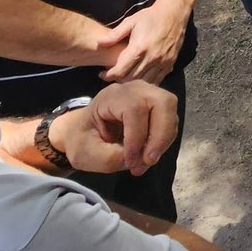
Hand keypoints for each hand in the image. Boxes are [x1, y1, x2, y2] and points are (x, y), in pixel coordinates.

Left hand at [52, 82, 179, 175]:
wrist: (81, 134)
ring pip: (170, 109)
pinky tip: (149, 153)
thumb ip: (111, 158)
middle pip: (162, 101)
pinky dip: (164, 139)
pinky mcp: (155, 105)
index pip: (135, 109)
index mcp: (111, 96)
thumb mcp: (86, 154)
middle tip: (149, 160)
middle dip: (161, 135)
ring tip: (146, 160)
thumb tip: (138, 159)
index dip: (137, 137)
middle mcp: (133, 89)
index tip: (129, 161)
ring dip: (164, 138)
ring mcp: (147, 94)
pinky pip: (170, 119)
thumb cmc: (81, 141)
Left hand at [96, 0, 189, 83]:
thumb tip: (98, 43)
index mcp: (139, 48)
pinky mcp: (169, 64)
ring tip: (124, 78)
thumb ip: (114, 34)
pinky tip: (139, 78)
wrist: (173, 13)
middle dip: (118, 80)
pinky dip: (146, 82)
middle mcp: (151, 58)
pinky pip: (156, 80)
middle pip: (130, 79)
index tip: (102, 74)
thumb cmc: (150, 17)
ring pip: (143, 82)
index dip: (109, 75)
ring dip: (132, 83)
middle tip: (111, 76)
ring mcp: (162, 62)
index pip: (120, 71)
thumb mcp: (130, 21)